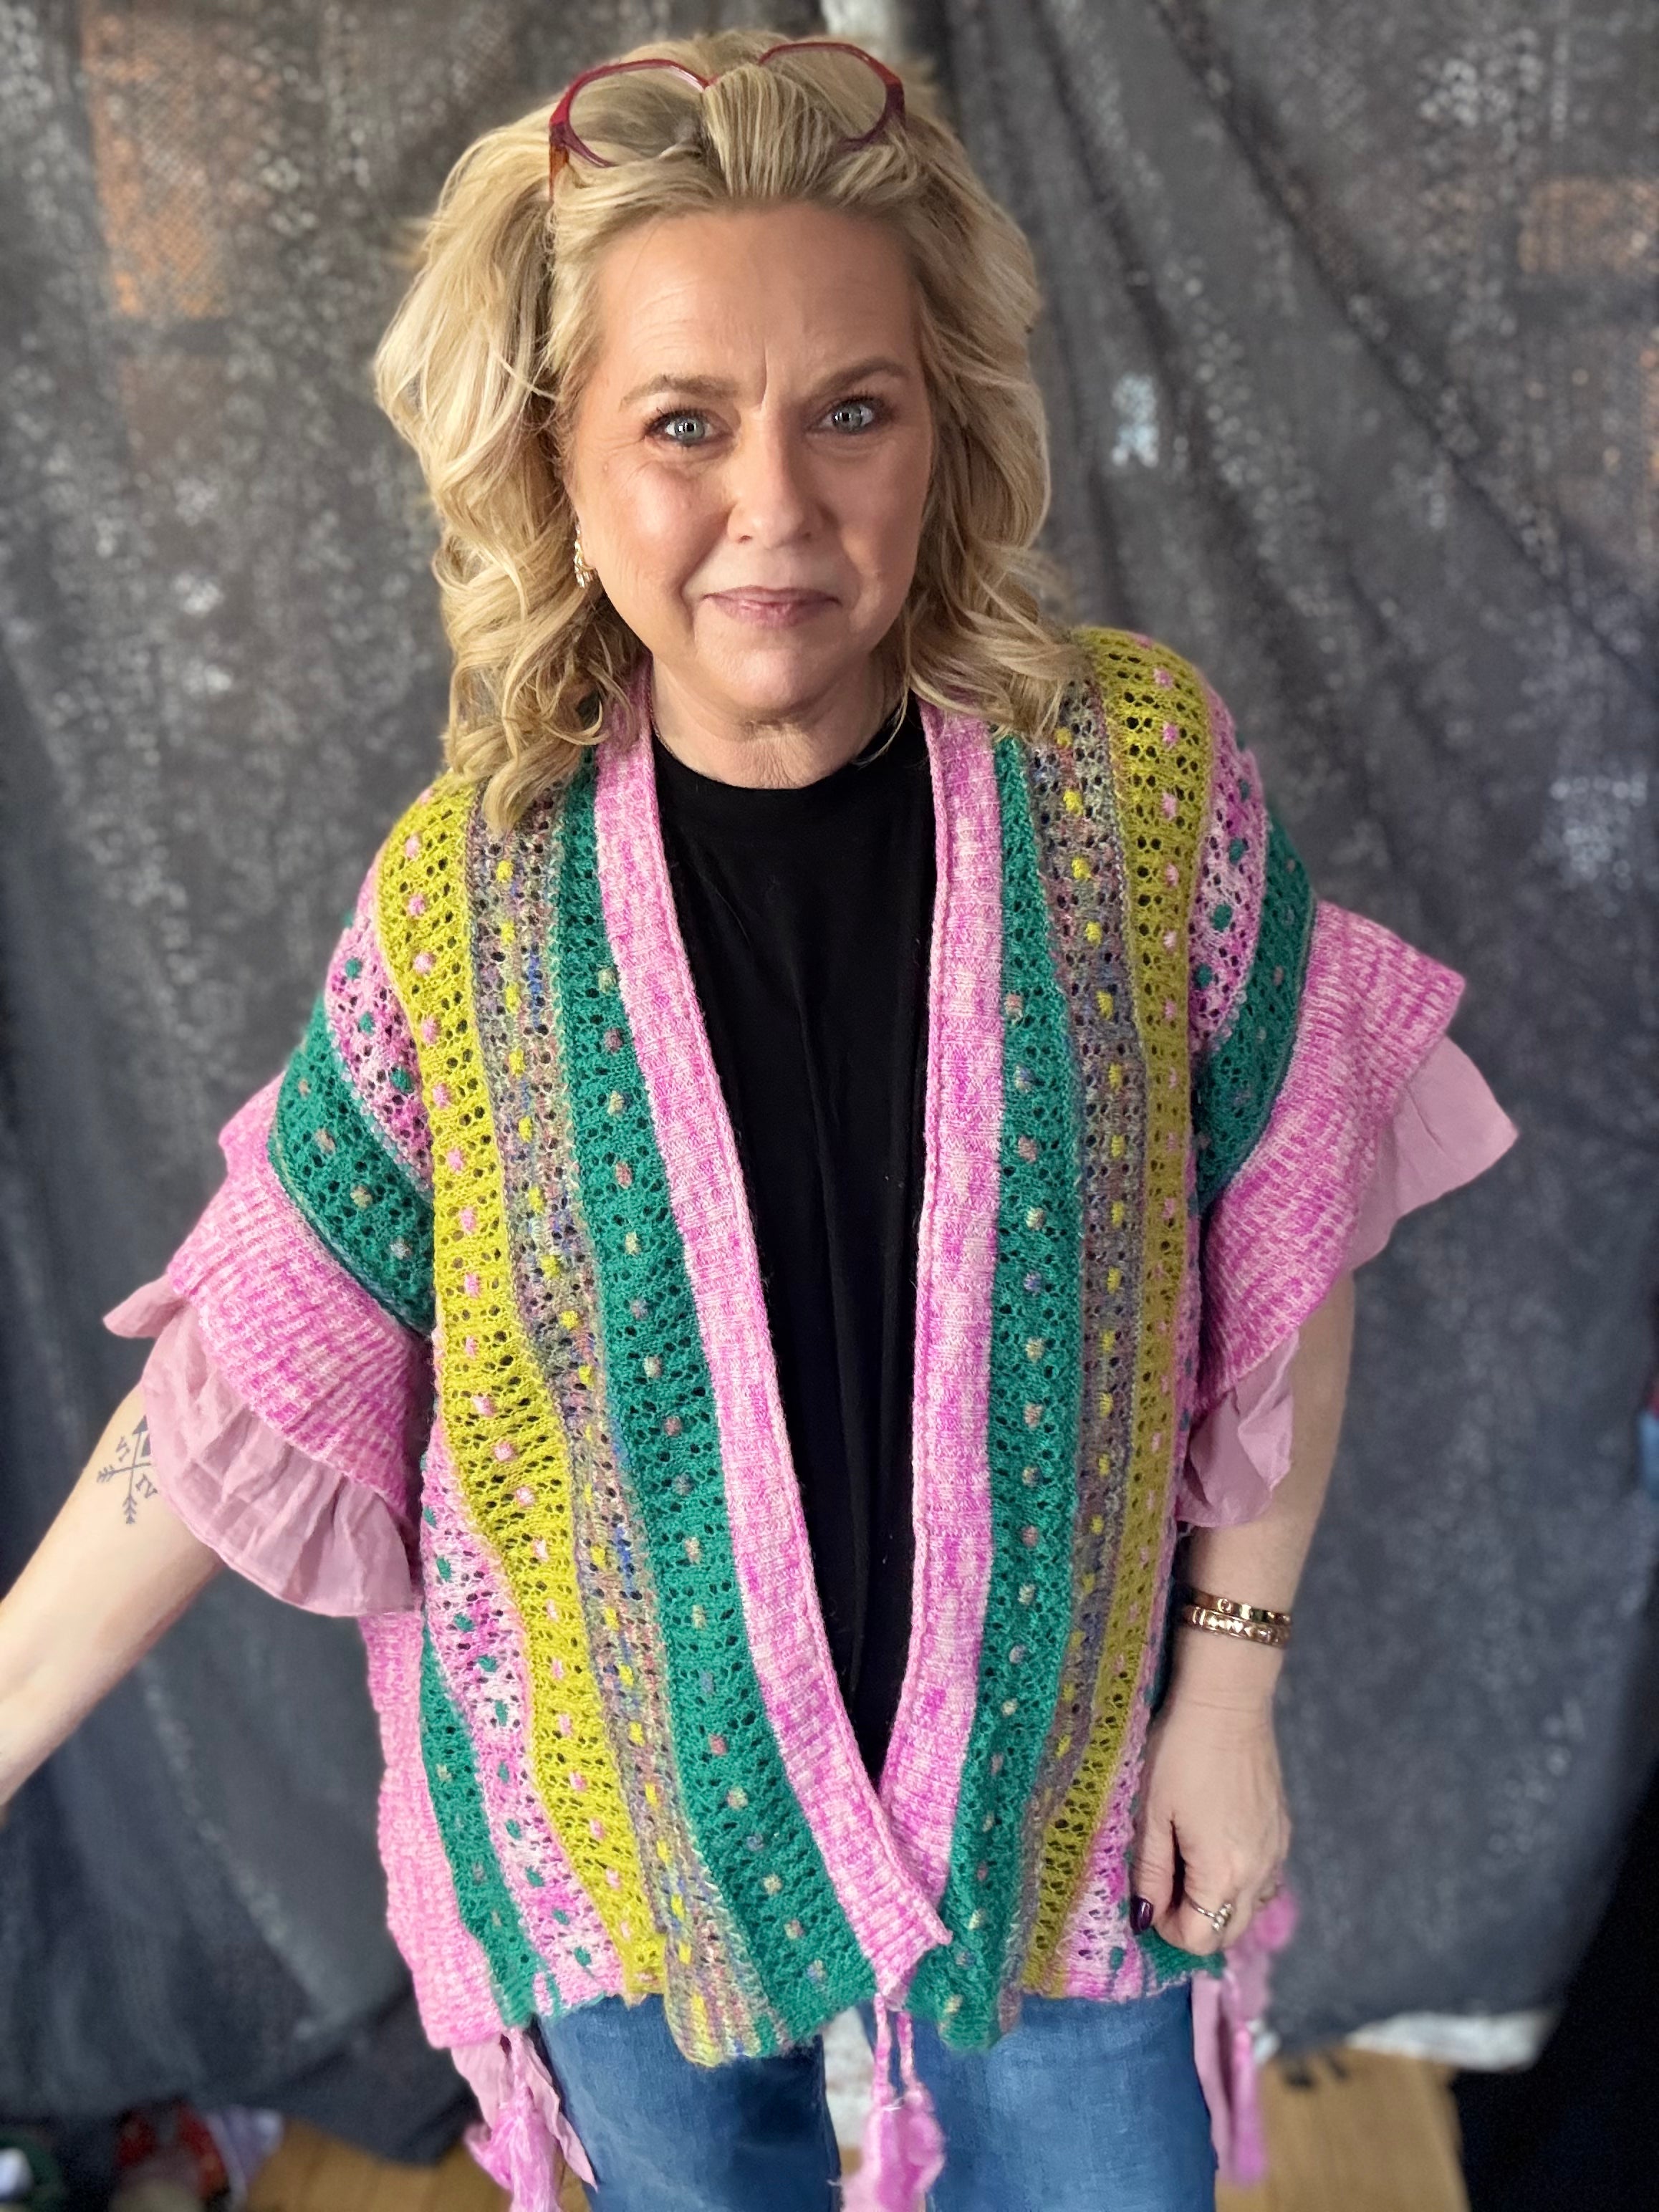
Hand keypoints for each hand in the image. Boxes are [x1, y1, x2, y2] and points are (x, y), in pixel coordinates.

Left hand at [1128, 1677, 1290, 1955]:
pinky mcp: (1282, 1830)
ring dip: (1217, 1903)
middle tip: (1164, 1883)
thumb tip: (1143, 1916)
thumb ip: (1150, 1871)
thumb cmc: (1181, 1752)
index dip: (1166, 1927)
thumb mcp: (1152, 1812)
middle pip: (1228, 1932)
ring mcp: (1276, 1852)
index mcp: (1223, 1873)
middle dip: (1193, 1922)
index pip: (1199, 1938)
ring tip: (1188, 1863)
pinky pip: (1264, 1878)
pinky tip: (1215, 1846)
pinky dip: (1239, 1880)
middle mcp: (1258, 1872)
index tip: (1148, 1895)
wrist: (1227, 1703)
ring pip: (1250, 1907)